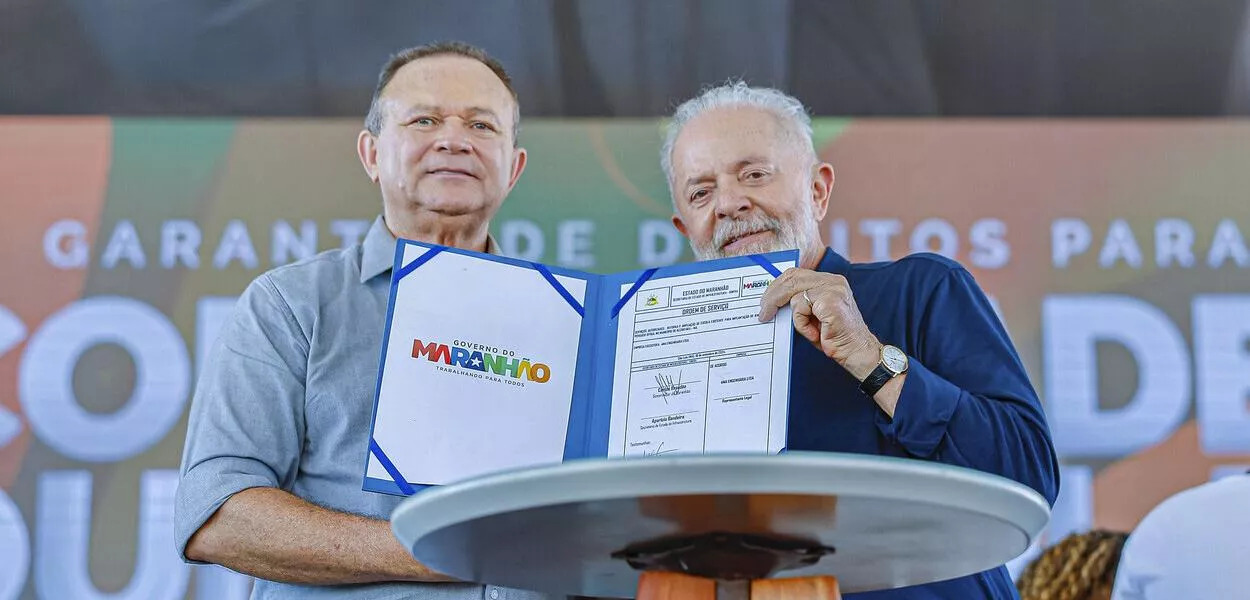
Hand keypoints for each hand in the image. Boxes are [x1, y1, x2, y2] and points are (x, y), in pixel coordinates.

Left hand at [758, 268, 881, 379]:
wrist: (857, 353)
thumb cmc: (834, 337)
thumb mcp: (813, 316)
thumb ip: (799, 303)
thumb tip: (772, 301)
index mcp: (829, 280)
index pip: (795, 274)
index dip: (777, 285)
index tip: (765, 300)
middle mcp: (833, 280)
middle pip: (791, 278)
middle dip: (772, 296)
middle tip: (763, 313)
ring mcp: (833, 289)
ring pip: (794, 295)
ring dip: (796, 317)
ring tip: (809, 331)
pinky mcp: (830, 301)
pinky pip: (800, 309)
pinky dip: (803, 325)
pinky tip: (817, 334)